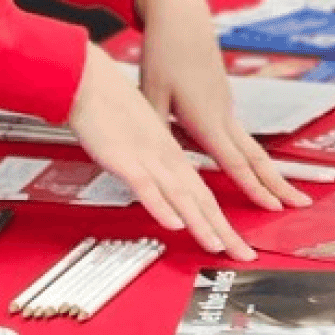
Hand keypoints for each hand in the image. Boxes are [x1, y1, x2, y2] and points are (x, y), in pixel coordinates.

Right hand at [66, 42, 255, 259]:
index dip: (219, 218)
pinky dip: (161, 206)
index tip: (233, 241)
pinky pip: (146, 186)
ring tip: (218, 245)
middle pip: (200, 198)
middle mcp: (165, 157)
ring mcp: (147, 158)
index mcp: (170, 153)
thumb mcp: (138, 137)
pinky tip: (173, 223)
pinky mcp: (125, 159)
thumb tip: (160, 184)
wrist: (91, 81)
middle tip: (243, 254)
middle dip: (222, 230)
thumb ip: (152, 160)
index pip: (202, 191)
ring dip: (200, 222)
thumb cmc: (111, 106)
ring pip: (180, 195)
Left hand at [134, 0, 309, 216]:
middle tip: (302, 203)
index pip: (234, 160)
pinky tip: (254, 169)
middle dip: (279, 183)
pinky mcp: (222, 99)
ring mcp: (226, 105)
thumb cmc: (164, 52)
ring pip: (252, 146)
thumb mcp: (151, 94)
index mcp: (206, 117)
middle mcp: (223, 113)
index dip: (252, 186)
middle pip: (257, 156)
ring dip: (270, 172)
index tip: (273, 208)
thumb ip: (155, 130)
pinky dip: (254, 157)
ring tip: (285, 193)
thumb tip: (151, 164)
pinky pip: (241, 135)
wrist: (181, 15)